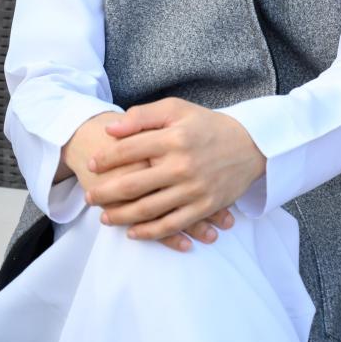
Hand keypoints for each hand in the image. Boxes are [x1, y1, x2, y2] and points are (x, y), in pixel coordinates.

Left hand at [63, 111, 235, 252]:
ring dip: (121, 216)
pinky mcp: (204, 206)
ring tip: (105, 216)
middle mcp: (182, 164)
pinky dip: (149, 232)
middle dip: (105, 192)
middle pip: (133, 184)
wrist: (250, 144)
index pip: (129, 150)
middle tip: (90, 196)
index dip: (105, 159)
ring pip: (148, 209)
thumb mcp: (177, 109)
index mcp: (174, 137)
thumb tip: (111, 130)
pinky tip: (133, 232)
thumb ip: (143, 116)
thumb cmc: (207, 125)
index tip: (92, 164)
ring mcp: (193, 188)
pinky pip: (171, 224)